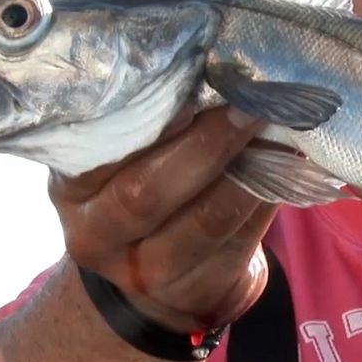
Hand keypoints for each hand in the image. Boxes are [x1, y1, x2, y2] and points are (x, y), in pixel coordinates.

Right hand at [48, 105, 276, 334]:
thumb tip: (210, 70)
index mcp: (72, 190)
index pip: (104, 153)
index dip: (152, 121)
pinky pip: (240, 241)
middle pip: (149, 192)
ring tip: (277, 131)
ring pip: (205, 221)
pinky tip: (288, 167)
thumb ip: (144, 127)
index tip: (195, 83)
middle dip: (207, 144)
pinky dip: (268, 199)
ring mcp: (146, 274)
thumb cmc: (139, 193)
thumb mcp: (119, 163)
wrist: (151, 283)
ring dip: (249, 172)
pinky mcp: (197, 291)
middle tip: (249, 105)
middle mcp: (97, 236)